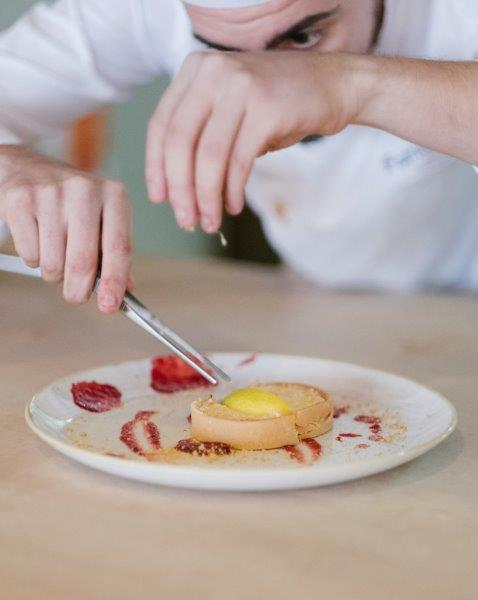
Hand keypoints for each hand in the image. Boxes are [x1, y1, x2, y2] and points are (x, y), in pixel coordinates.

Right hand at [0, 145, 132, 312]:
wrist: (28, 168)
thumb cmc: (73, 202)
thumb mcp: (103, 218)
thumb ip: (115, 252)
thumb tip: (125, 290)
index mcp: (114, 195)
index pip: (119, 247)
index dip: (114, 281)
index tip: (110, 306)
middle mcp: (85, 190)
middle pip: (83, 262)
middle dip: (79, 290)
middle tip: (75, 296)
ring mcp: (50, 193)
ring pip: (54, 264)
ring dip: (54, 272)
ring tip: (56, 254)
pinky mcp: (21, 201)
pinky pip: (30, 254)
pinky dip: (34, 259)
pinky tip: (38, 239)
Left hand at [146, 51, 368, 231]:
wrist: (334, 84)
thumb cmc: (278, 105)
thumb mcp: (230, 110)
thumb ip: (202, 138)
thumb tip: (179, 193)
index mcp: (197, 69)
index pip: (161, 124)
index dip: (155, 167)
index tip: (159, 198)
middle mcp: (214, 71)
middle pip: (179, 142)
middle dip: (180, 189)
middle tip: (186, 220)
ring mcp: (241, 86)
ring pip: (207, 156)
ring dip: (205, 197)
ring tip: (210, 221)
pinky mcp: (267, 108)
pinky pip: (238, 161)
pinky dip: (232, 190)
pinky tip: (233, 206)